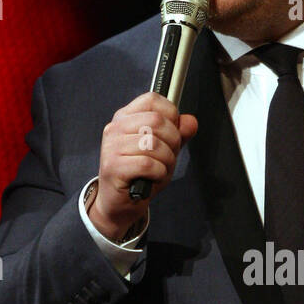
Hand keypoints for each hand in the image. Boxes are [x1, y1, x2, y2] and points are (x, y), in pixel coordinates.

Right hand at [89, 92, 197, 240]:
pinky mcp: (113, 166)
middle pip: (157, 121)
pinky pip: (148, 164)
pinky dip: (158, 173)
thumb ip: (178, 134)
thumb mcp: (164, 151)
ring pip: (154, 144)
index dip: (171, 115)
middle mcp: (115, 128)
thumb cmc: (140, 175)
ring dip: (166, 161)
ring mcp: (112, 147)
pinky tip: (152, 178)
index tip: (172, 132)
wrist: (119, 204)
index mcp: (125, 118)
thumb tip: (191, 121)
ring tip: (159, 170)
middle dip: (173, 142)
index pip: (152, 100)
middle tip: (168, 157)